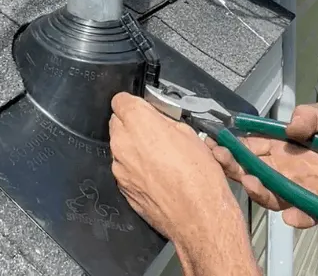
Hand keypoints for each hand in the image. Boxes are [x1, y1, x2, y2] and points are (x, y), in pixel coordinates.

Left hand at [110, 92, 259, 275]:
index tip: (144, 109)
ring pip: (121, 147)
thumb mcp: (190, 135)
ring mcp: (119, 167)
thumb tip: (159, 120)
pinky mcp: (122, 186)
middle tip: (157, 133)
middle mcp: (122, 143)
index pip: (120, 100)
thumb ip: (165, 122)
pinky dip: (136, 168)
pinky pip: (125, 168)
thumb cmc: (199, 178)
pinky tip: (158, 175)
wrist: (198, 217)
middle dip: (134, 124)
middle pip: (118, 122)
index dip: (134, 104)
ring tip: (161, 157)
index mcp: (138, 123)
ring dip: (135, 147)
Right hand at [207, 102, 317, 237]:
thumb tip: (290, 126)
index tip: (218, 139)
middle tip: (220, 158)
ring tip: (250, 180)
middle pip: (253, 169)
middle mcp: (291, 169)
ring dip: (256, 189)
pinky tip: (294, 213)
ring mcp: (303, 191)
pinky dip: (296, 216)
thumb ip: (312, 114)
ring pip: (269, 193)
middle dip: (233, 164)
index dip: (236, 142)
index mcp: (291, 146)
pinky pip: (301, 216)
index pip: (256, 144)